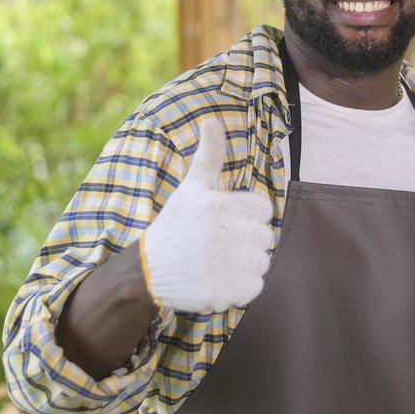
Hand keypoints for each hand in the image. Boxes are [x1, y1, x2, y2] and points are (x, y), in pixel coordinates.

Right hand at [139, 119, 275, 312]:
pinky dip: (240, 287)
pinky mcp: (225, 293)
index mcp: (220, 207)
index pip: (264, 210)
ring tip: (216, 260)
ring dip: (244, 264)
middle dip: (246, 240)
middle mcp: (224, 236)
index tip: (223, 219)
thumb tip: (211, 119)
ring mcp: (225, 267)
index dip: (246, 215)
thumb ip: (210, 154)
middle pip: (265, 238)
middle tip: (217, 242)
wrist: (148, 269)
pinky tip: (216, 279)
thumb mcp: (193, 186)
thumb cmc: (177, 223)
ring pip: (262, 263)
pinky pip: (255, 288)